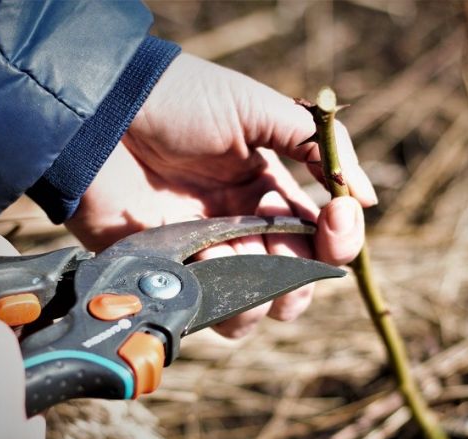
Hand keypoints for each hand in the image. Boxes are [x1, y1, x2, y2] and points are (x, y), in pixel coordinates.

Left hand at [66, 53, 376, 336]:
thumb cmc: (180, 102)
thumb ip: (317, 147)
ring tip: (230, 248)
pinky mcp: (172, 274)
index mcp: (271, 194)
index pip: (323, 237)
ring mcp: (208, 256)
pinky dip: (217, 289)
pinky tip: (202, 254)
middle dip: (304, 279)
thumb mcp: (258, 109)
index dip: (340, 236)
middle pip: (297, 284)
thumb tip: (366, 197)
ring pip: (257, 307)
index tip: (338, 215)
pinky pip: (210, 306)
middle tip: (285, 253)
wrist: (102, 113)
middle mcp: (245, 232)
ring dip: (259, 288)